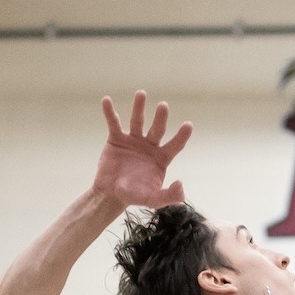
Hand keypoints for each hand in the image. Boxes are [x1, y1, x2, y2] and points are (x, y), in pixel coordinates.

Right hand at [93, 90, 192, 208]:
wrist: (111, 194)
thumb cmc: (135, 196)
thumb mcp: (153, 200)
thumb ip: (169, 195)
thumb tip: (180, 184)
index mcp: (162, 157)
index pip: (175, 145)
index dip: (181, 136)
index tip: (188, 125)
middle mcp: (150, 145)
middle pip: (157, 129)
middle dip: (160, 118)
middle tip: (163, 106)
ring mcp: (133, 140)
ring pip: (138, 121)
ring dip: (139, 108)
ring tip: (141, 94)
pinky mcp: (117, 138)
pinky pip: (114, 123)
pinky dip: (109, 112)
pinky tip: (106, 100)